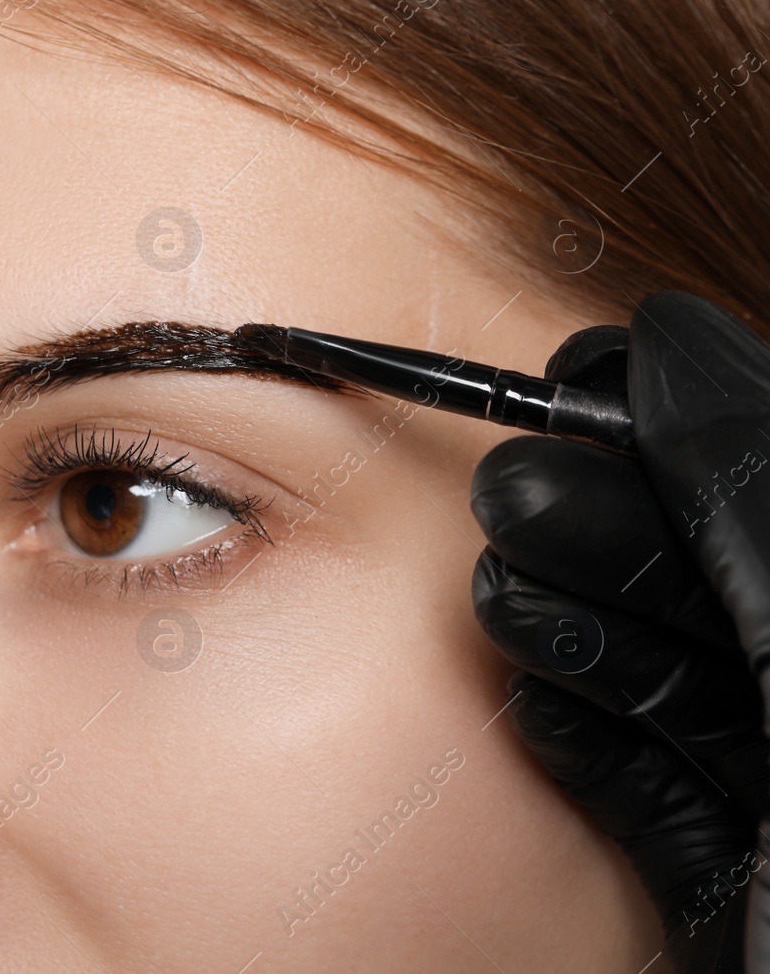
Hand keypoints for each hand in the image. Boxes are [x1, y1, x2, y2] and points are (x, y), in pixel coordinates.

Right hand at [468, 291, 769, 972]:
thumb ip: (754, 508)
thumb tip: (675, 358)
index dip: (704, 419)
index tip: (602, 369)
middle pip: (722, 584)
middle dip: (612, 537)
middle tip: (510, 493)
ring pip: (680, 685)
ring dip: (577, 635)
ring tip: (500, 587)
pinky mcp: (735, 887)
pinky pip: (659, 796)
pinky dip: (587, 748)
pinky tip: (535, 700)